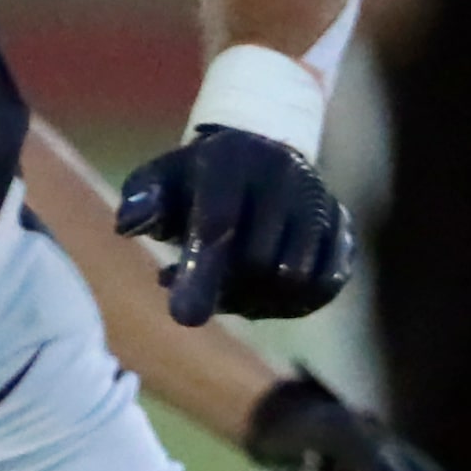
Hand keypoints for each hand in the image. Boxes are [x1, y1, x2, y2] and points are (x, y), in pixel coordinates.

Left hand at [116, 125, 354, 324]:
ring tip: (225, 285)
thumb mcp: (159, 180)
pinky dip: (291, 302)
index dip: (202, 271)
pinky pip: (324, 286)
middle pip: (258, 261)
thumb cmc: (194, 179)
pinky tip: (261, 291)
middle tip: (191, 289)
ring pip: (294, 279)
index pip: (219, 221)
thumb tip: (128, 225)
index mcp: (229, 158)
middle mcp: (283, 173)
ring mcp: (318, 200)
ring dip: (256, 299)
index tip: (184, 317)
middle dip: (223, 288)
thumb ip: (140, 202)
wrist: (256, 153)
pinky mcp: (342, 228)